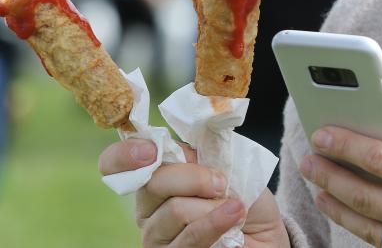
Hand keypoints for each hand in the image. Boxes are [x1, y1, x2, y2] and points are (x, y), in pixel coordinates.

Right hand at [99, 139, 288, 247]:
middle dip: (194, 177)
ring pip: (175, 210)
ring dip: (212, 205)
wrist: (264, 232)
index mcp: (156, 177)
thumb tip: (176, 144)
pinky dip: (216, 222)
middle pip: (152, 184)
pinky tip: (234, 215)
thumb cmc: (243, 197)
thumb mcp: (227, 164)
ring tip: (235, 205)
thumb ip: (200, 152)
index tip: (150, 151)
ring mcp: (156, 238)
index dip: (124, 154)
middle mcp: (148, 209)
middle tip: (221, 183)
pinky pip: (189, 238)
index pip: (115, 164)